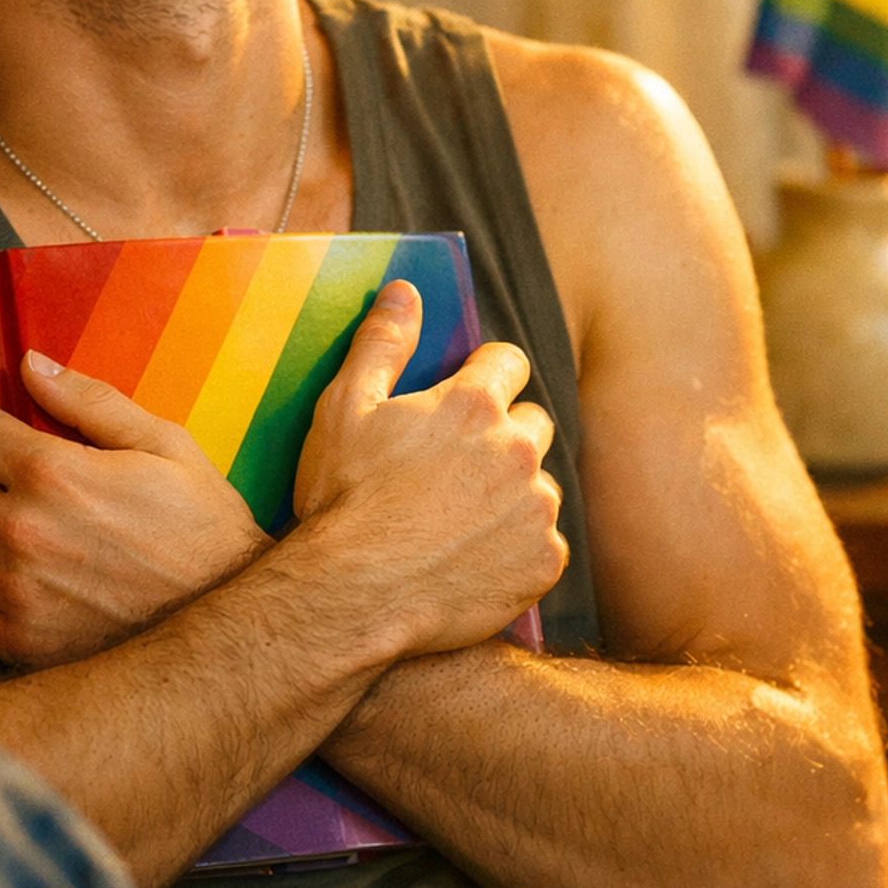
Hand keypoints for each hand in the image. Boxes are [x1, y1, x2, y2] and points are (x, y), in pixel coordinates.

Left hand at [0, 355, 270, 667]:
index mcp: (53, 473)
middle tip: (19, 493)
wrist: (228, 615)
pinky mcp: (21, 642)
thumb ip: (89, 401)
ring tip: (22, 541)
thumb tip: (30, 365)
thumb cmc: (201, 525)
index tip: (5, 444)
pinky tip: (29, 585)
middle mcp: (23, 533)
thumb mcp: (164, 444)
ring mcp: (18, 593)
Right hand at [293, 281, 566, 655]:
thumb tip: (405, 291)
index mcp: (474, 403)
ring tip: (458, 524)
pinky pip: (544, 546)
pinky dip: (518, 553)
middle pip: (533, 423)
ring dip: (512, 497)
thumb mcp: (344, 408)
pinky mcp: (544, 562)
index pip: (509, 362)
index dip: (485, 377)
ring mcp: (536, 508)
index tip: (462, 403)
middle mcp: (517, 449)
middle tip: (454, 472)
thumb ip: (382, 343)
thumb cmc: (342, 500)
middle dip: (503, 438)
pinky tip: (474, 563)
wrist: (352, 597)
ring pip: (539, 487)